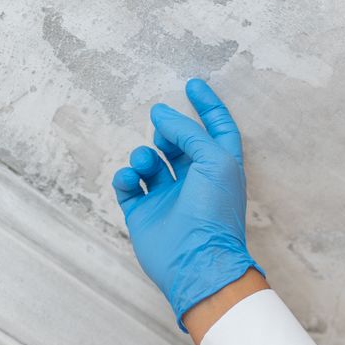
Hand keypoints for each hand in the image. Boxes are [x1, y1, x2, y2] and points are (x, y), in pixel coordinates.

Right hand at [111, 77, 262, 329]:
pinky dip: (126, 177)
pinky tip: (131, 179)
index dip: (208, 106)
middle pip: (178, 143)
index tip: (193, 84)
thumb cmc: (214, 211)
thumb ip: (189, 132)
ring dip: (144, 155)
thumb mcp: (213, 160)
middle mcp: (194, 181)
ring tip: (146, 161)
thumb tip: (161, 115)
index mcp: (219, 168)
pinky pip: (128, 186)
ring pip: (150, 162)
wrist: (196, 261)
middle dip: (168, 132)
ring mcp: (168, 199)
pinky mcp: (144, 214)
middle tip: (162, 134)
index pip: (217, 129)